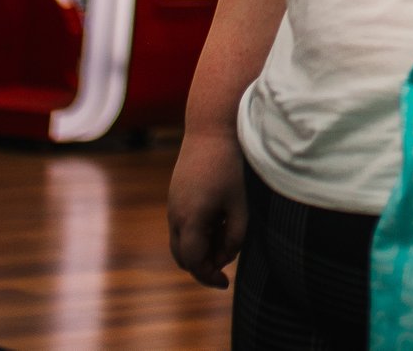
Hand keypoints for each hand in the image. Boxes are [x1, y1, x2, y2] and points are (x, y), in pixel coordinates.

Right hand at [168, 127, 248, 287]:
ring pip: (180, 241)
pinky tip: (219, 217)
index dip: (209, 277)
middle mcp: (175, 215)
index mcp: (190, 220)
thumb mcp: (240, 204)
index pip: (194, 263)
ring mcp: (172, 204)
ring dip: (201, 247)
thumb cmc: (229, 166)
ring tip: (227, 232)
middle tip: (228, 260)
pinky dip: (197, 232)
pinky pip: (181, 224)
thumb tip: (225, 258)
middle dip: (204, 265)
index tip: (226, 282)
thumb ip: (236, 236)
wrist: (210, 129)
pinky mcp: (175, 195)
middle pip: (183, 257)